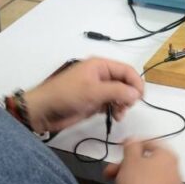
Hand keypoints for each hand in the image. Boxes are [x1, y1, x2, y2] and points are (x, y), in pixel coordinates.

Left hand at [21, 57, 142, 132]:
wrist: (44, 111)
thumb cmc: (67, 95)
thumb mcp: (94, 91)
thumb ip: (117, 91)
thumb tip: (137, 94)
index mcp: (100, 65)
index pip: (126, 70)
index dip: (136, 82)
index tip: (140, 98)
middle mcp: (101, 75)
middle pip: (125, 83)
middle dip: (129, 95)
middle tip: (126, 107)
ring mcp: (97, 89)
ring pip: (120, 95)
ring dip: (123, 104)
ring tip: (119, 114)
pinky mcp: (93, 102)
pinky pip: (111, 104)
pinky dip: (115, 110)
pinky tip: (114, 117)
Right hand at [105, 140, 182, 183]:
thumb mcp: (130, 161)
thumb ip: (131, 146)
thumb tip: (134, 139)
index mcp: (168, 155)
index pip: (150, 142)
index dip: (132, 144)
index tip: (118, 149)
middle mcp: (174, 169)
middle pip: (147, 162)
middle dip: (126, 166)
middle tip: (109, 173)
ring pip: (147, 178)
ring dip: (130, 179)